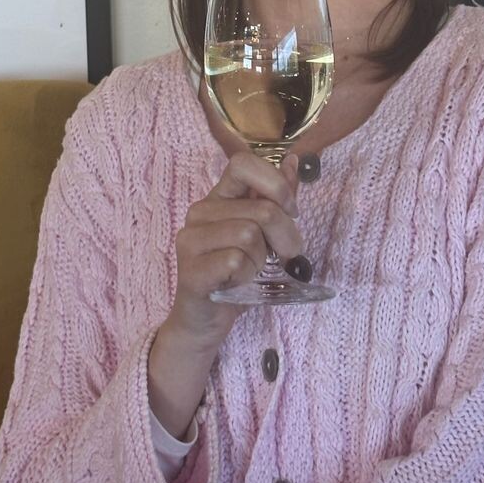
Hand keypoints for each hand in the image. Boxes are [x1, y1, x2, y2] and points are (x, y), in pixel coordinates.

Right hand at [168, 149, 302, 348]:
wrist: (204, 322)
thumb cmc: (235, 275)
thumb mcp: (263, 235)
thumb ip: (276, 199)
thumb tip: (293, 161)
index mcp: (217, 198)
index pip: (243, 163)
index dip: (274, 183)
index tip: (291, 210)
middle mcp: (199, 212)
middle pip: (262, 210)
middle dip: (285, 237)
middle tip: (284, 257)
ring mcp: (190, 240)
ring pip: (250, 236)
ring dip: (262, 260)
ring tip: (251, 271)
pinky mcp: (190, 270)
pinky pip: (235, 261)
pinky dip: (247, 276)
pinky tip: (236, 283)